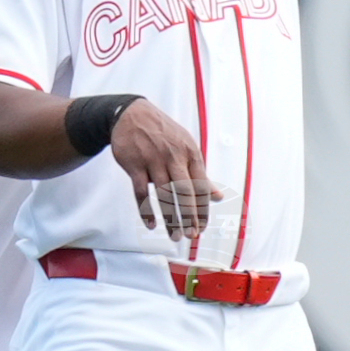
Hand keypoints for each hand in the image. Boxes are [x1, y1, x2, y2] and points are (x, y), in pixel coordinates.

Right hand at [110, 98, 223, 239]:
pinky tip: (151, 225)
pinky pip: (140, 192)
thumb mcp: (186, 147)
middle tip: (191, 235)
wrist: (131, 114)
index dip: (203, 209)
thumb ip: (200, 174)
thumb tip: (218, 197)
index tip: (202, 227)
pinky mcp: (134, 165)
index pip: (201, 186)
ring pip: (163, 195)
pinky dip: (146, 210)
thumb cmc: (163, 134)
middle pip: (184, 192)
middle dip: (189, 216)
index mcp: (190, 153)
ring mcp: (153, 160)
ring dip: (170, 218)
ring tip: (175, 236)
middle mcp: (173, 157)